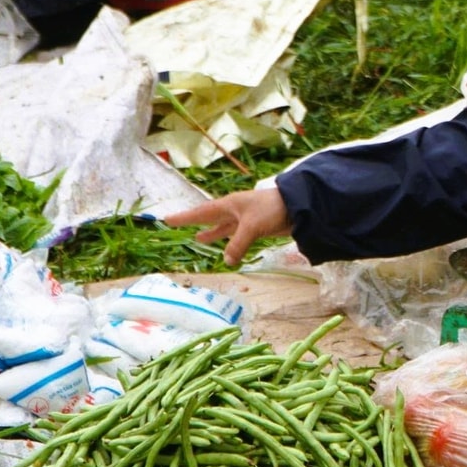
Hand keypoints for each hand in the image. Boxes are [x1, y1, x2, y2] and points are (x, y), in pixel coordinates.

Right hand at [166, 186, 291, 266]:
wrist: (298, 206)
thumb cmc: (271, 209)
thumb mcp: (252, 226)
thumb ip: (238, 244)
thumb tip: (227, 261)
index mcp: (228, 205)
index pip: (201, 212)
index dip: (185, 217)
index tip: (168, 219)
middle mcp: (234, 211)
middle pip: (209, 218)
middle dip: (194, 222)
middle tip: (177, 224)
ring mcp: (245, 219)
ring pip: (223, 227)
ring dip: (212, 233)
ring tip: (199, 239)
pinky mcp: (256, 228)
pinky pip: (237, 236)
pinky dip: (230, 242)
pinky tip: (228, 250)